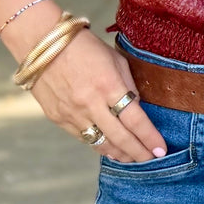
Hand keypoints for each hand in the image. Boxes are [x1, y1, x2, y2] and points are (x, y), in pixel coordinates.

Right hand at [30, 31, 164, 162]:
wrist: (42, 43)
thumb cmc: (84, 47)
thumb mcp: (115, 60)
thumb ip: (128, 86)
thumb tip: (138, 110)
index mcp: (109, 85)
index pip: (135, 120)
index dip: (150, 137)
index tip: (161, 149)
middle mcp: (90, 103)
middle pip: (120, 138)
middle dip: (139, 153)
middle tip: (151, 159)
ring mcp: (72, 113)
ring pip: (100, 143)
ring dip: (120, 154)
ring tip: (133, 158)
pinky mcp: (58, 118)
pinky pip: (83, 138)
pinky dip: (99, 145)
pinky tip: (110, 148)